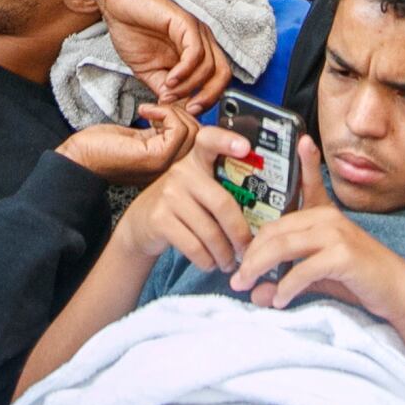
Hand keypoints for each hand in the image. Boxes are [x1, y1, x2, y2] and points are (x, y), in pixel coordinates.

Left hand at [59, 101, 200, 188]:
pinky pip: (178, 129)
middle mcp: (172, 169)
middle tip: (159, 108)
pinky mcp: (156, 157)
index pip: (200, 143)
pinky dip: (165, 112)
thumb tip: (182, 115)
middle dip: (183, 113)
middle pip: (202, 136)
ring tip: (151, 110)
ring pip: (193, 131)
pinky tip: (145, 111)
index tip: (167, 112)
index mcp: (170, 165)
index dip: (189, 120)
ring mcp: (166, 165)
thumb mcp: (143, 139)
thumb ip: (164, 134)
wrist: (80, 159)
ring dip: (173, 111)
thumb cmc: (105, 149)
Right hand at [73, 0, 226, 113]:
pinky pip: (196, 52)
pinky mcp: (185, 22)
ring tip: (169, 91)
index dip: (207, 100)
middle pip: (222, 75)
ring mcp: (196, 31)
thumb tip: (173, 109)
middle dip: (208, 97)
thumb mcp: (148, 70)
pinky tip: (170, 78)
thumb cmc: (132, 29)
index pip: (216, 81)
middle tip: (189, 108)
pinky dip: (186, 71)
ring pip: (211, 66)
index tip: (188, 113)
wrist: (116, 1)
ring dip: (190, 86)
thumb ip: (163, 89)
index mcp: (196, 53)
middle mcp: (201, 41)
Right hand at [111, 120, 257, 268]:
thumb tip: (263, 216)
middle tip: (248, 250)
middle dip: (240, 233)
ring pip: (210, 231)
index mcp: (197, 160)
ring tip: (231, 263)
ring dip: (225, 254)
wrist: (141, 223)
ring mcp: (168, 195)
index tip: (246, 147)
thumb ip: (222, 189)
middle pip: (222, 204)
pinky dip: (207, 261)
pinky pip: (194, 246)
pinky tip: (211, 264)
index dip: (227, 141)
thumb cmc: (182, 205)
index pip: (209, 141)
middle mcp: (182, 173)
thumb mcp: (198, 187)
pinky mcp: (159, 219)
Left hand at [231, 136, 404, 322]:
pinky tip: (280, 301)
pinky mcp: (343, 254)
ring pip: (283, 246)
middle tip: (236, 279)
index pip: (292, 199)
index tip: (279, 172)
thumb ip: (287, 280)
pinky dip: (286, 287)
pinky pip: (303, 269)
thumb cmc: (358, 279)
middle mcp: (327, 217)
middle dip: (251, 256)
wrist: (398, 290)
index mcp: (321, 213)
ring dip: (259, 269)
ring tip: (247, 288)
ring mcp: (335, 233)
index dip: (280, 193)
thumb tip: (256, 294)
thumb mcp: (316, 276)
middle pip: (274, 231)